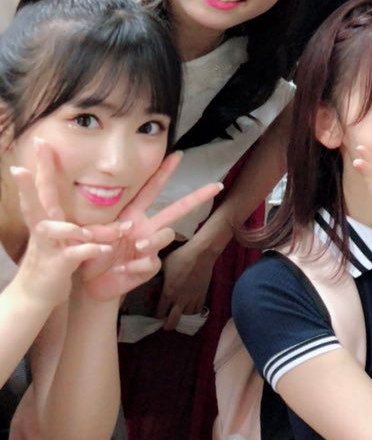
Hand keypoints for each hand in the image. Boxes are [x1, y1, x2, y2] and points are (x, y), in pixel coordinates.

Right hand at [8, 140, 121, 310]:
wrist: (39, 294)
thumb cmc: (56, 258)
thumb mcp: (66, 234)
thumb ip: (76, 216)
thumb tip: (88, 197)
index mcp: (47, 218)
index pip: (43, 188)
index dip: (42, 166)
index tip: (41, 141)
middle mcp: (44, 228)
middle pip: (36, 202)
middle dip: (32, 183)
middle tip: (23, 167)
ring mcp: (49, 247)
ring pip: (54, 231)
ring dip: (70, 228)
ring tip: (84, 230)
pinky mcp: (58, 265)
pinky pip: (74, 255)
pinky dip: (89, 250)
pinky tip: (104, 249)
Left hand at [78, 152, 222, 302]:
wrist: (90, 284)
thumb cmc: (88, 254)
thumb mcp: (89, 236)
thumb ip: (105, 229)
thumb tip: (130, 228)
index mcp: (132, 215)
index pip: (150, 190)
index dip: (163, 172)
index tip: (177, 155)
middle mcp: (146, 228)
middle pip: (177, 210)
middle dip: (197, 197)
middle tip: (215, 186)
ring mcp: (150, 247)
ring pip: (166, 235)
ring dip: (152, 240)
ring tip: (137, 246)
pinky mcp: (150, 266)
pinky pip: (151, 262)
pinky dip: (134, 267)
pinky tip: (120, 271)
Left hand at [156, 244, 214, 329]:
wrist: (201, 253)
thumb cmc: (180, 257)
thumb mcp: (163, 265)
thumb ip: (158, 275)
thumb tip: (150, 277)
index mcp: (168, 293)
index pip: (160, 312)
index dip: (156, 316)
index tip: (155, 315)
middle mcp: (180, 300)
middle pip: (173, 321)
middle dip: (168, 325)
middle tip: (165, 324)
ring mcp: (193, 298)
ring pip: (186, 315)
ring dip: (181, 315)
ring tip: (179, 312)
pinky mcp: (203, 294)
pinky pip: (198, 309)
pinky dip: (194, 310)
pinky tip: (191, 307)